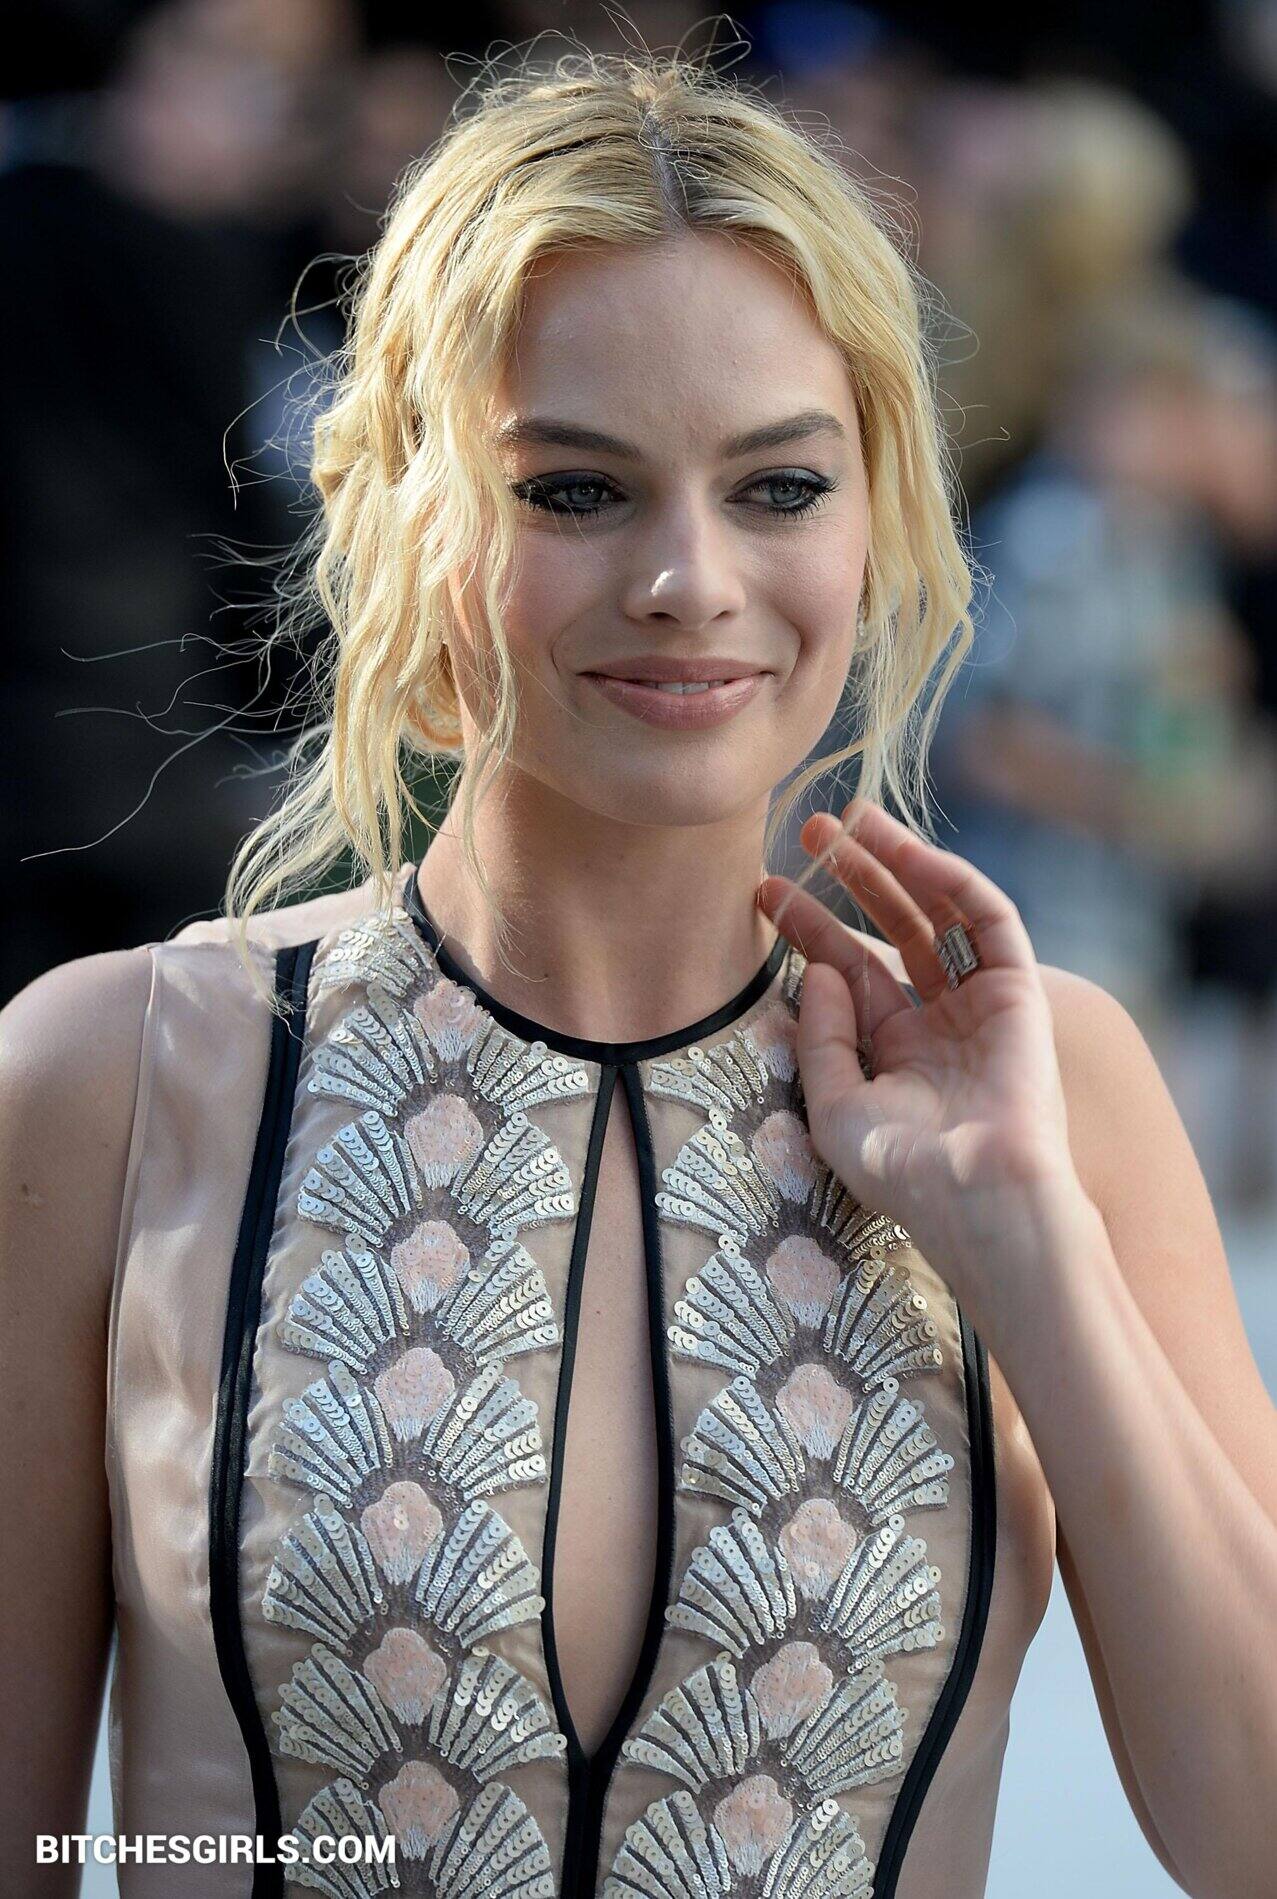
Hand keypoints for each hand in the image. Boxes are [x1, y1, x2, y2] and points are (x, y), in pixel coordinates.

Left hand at [757, 797, 1087, 1328]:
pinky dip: (952, 883)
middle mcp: (939, 1021)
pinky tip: (909, 854)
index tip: (764, 888)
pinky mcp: (1019, 993)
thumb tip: (814, 968)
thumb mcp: (836, 1107)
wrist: (977, 1200)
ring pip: (938, 913)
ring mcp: (981, 1004)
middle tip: (808, 830)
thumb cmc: (904, 1172)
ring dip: (899, 863)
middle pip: (892, 927)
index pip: (848, 967)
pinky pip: (988, 922)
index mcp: (895, 1051)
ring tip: (851, 821)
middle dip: (851, 877)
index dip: (807, 924)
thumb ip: (820, 1037)